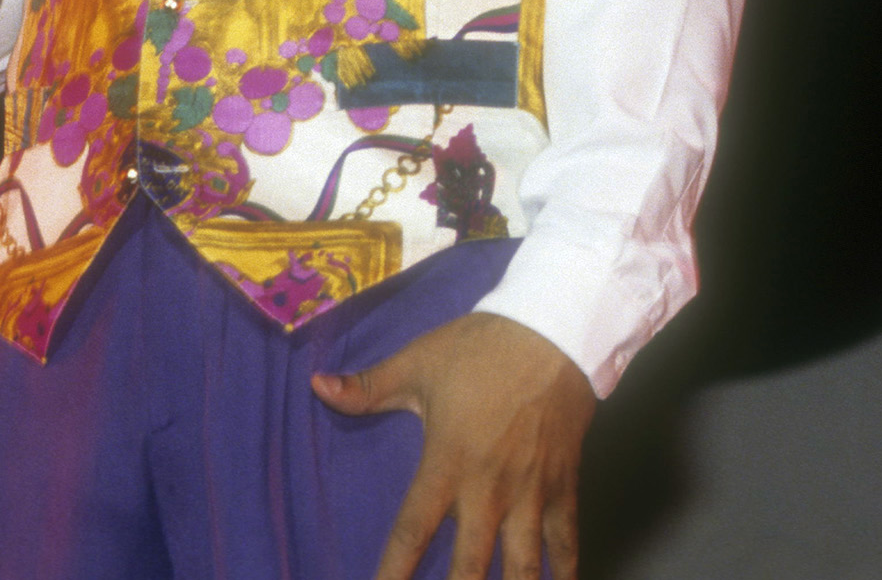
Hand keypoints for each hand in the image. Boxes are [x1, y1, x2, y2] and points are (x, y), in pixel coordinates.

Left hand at [310, 312, 596, 579]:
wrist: (556, 327)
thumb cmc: (483, 347)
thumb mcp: (420, 361)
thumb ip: (368, 386)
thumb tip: (316, 386)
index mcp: (447, 463)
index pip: (411, 534)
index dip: (391, 575)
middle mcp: (488, 490)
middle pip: (468, 567)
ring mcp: (530, 492)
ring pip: (521, 565)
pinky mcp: (564, 484)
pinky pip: (565, 540)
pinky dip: (564, 571)